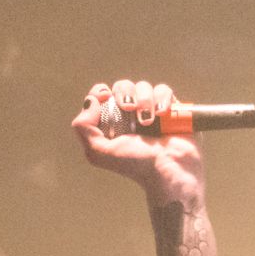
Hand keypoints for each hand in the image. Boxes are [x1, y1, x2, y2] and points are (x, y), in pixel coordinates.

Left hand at [71, 78, 206, 207]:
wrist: (169, 169)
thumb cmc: (135, 164)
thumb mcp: (98, 153)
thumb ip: (83, 128)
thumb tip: (91, 101)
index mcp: (111, 123)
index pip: (100, 95)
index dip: (100, 91)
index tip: (105, 96)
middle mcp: (130, 115)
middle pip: (122, 86)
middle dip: (124, 93)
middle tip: (129, 108)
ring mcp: (151, 111)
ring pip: (143, 86)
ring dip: (144, 99)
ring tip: (149, 122)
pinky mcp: (170, 108)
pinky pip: (163, 90)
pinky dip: (162, 98)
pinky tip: (163, 113)